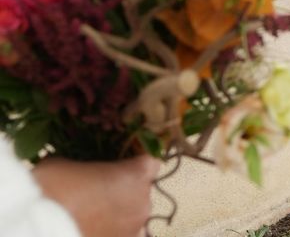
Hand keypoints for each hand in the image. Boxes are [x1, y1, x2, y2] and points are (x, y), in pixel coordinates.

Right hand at [32, 155, 160, 236]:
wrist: (34, 228)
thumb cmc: (52, 188)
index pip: (151, 163)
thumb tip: (83, 170)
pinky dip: (112, 232)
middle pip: (142, 191)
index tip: (122, 164)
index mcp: (138, 174)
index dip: (136, 163)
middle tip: (98, 191)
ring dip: (120, 214)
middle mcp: (144, 202)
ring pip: (134, 216)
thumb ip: (87, 165)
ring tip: (93, 215)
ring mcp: (135, 230)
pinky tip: (93, 228)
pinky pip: (124, 234)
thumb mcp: (68, 162)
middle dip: (125, 190)